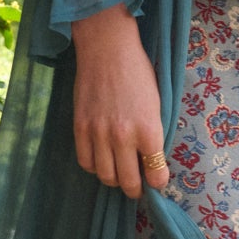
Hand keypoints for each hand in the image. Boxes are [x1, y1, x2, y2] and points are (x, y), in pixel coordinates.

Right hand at [71, 4, 169, 198]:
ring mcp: (99, 133)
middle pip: (128, 182)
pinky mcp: (80, 127)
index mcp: (148, 129)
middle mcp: (123, 136)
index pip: (156, 173)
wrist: (107, 48)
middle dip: (136, 189)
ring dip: (114, 179)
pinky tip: (102, 159)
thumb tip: (152, 159)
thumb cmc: (137, 72)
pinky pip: (85, 162)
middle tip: (138, 187)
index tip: (157, 181)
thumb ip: (153, 133)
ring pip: (106, 176)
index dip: (158, 182)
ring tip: (119, 173)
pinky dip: (95, 166)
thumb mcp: (156, 103)